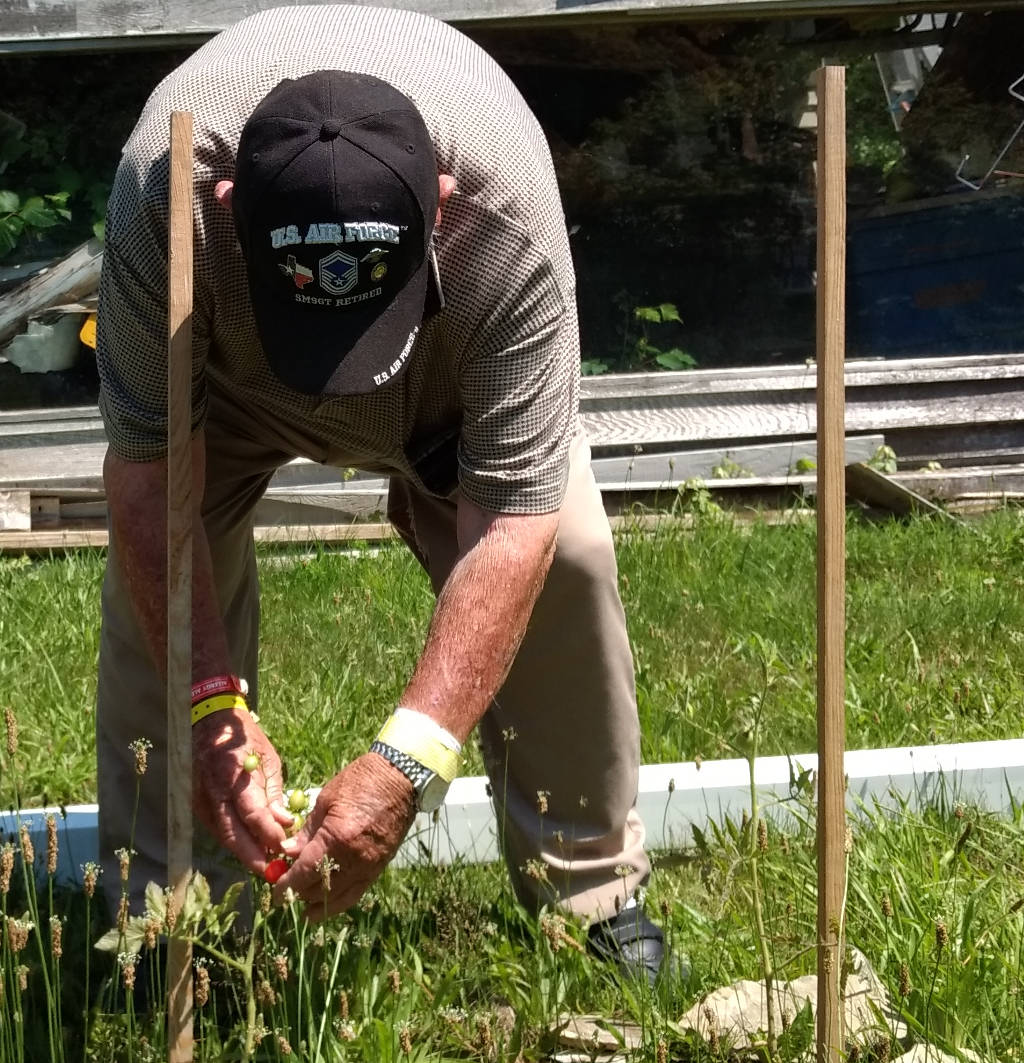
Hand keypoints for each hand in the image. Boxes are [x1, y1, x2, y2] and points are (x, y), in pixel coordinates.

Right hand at [191, 708, 294, 874]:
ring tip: (266, 863)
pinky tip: (250, 847)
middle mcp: (214, 792)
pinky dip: (234, 840)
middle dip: (252, 857)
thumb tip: (285, 824)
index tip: (284, 848)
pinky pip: (218, 828)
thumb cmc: (247, 741)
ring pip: (223, 835)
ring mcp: (201, 800)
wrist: (212, 724)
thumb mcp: (268, 761)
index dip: (268, 834)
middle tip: (273, 872)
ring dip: (243, 852)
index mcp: (235, 776)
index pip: (252, 814)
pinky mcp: (197, 805)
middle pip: (232, 834)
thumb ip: (273, 795)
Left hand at [274, 753, 415, 920]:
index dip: (286, 886)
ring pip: (338, 897)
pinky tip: (326, 904)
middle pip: (319, 889)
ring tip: (303, 904)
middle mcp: (353, 858)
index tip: (275, 891)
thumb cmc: (360, 781)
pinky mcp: (380, 867)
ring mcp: (369, 866)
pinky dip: (339, 901)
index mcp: (336, 838)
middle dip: (299, 893)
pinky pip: (356, 893)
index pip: (304, 873)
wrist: (399, 777)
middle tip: (287, 889)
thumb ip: (307, 832)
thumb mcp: (326, 800)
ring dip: (318, 902)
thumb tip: (287, 853)